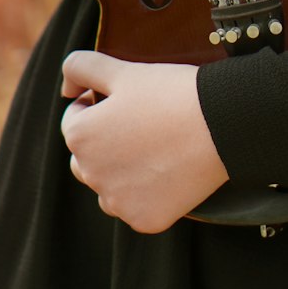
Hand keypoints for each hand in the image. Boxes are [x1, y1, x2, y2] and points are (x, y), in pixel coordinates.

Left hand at [60, 51, 228, 232]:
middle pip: (87, 157)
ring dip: (122, 171)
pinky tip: (169, 171)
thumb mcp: (123, 70)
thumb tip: (66, 90)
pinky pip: (135, 207)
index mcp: (79, 136)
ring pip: (108, 186)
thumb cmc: (171, 93)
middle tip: (143, 124)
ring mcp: (117, 201)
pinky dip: (147, 194)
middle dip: (105, 142)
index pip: (75, 120)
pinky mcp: (144, 219)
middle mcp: (90, 174)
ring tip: (156, 148)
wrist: (221, 122)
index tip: (129, 101)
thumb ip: (81, 68)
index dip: (99, 105)